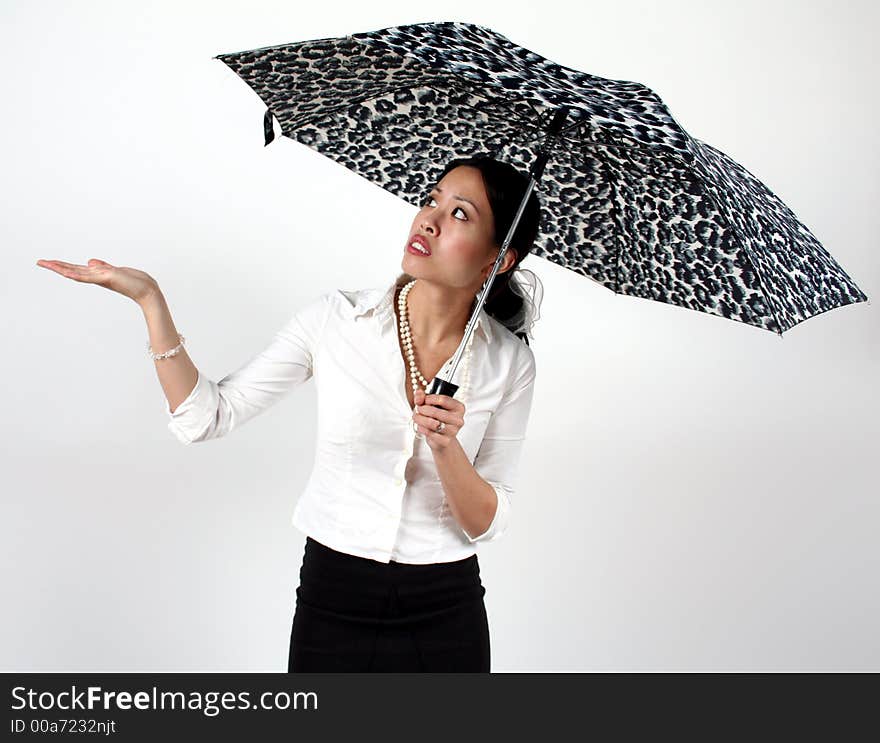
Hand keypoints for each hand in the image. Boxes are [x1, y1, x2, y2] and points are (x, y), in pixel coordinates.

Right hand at [36, 258, 159, 305]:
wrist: (147, 291)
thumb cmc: (135, 282)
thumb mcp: (116, 271)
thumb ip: (102, 266)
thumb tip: (89, 261)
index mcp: (98, 274)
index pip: (76, 269)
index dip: (62, 265)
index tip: (49, 261)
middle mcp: (97, 277)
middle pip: (72, 270)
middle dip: (56, 266)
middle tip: (39, 262)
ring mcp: (101, 278)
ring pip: (76, 273)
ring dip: (61, 268)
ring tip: (46, 264)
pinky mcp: (107, 279)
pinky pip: (88, 277)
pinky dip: (77, 274)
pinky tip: (66, 272)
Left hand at [413, 387, 464, 451]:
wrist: (441, 439)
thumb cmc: (437, 419)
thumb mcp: (432, 405)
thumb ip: (424, 397)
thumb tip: (418, 393)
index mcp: (459, 407)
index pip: (443, 399)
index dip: (429, 399)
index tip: (422, 400)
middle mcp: (458, 419)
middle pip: (436, 411)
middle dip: (422, 409)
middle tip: (417, 410)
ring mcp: (453, 431)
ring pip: (432, 423)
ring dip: (420, 419)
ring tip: (417, 418)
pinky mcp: (446, 441)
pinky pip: (430, 433)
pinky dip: (421, 428)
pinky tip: (420, 426)